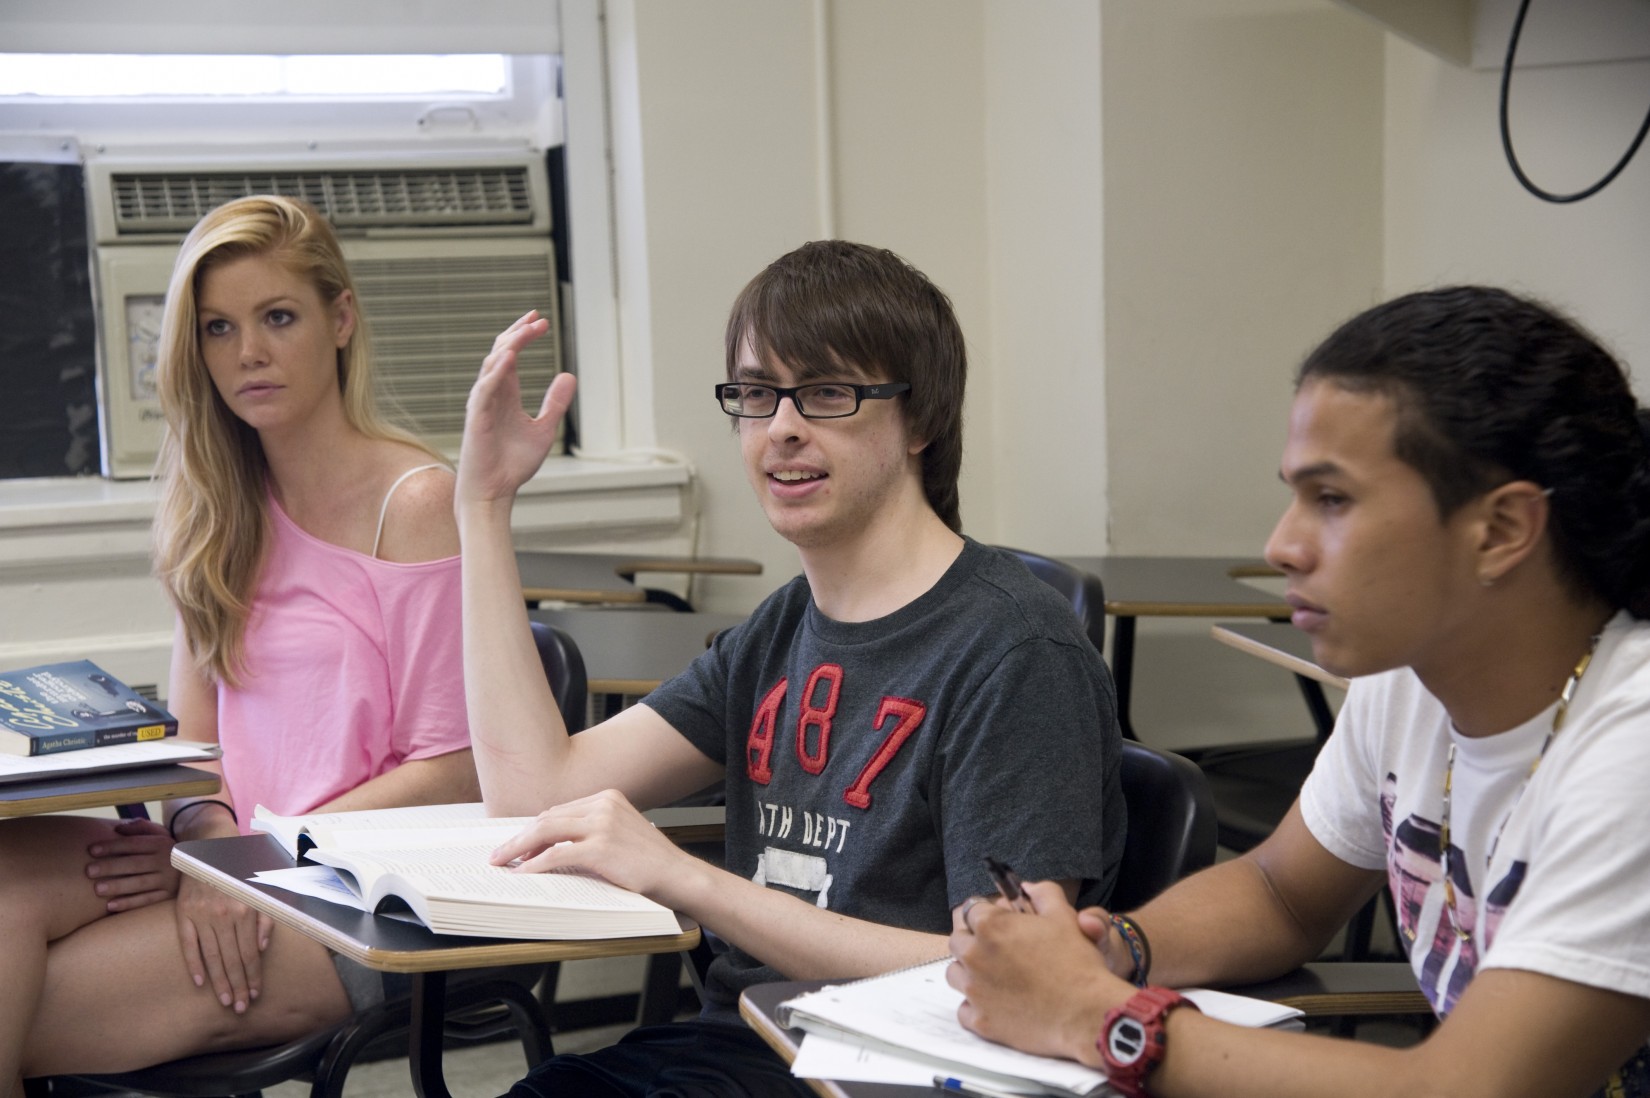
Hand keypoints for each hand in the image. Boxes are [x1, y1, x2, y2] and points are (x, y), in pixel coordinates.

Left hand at [85, 818, 180, 912]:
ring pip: (140, 883)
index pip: (134, 844)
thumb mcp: (161, 834)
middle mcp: (166, 861)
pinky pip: (147, 901)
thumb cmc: (169, 850)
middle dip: (111, 866)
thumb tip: (117, 829)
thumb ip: (141, 828)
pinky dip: (129, 903)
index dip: (113, 846)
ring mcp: (168, 880)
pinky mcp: (169, 896)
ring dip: (118, 886)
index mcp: (163, 843)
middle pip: (135, 863)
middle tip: (89, 871)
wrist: (198, 867)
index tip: (91, 850)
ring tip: (97, 889)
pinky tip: (111, 906)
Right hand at [174, 873, 273, 1012]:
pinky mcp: (184, 913)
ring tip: (226, 1001)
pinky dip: (194, 964)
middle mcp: (224, 914)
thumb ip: (265, 919)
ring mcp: (202, 915)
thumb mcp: (261, 890)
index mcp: (246, 910)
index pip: (250, 953)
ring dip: (219, 982)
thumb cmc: (241, 872)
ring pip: (212, 956)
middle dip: (238, 986)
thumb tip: (260, 948)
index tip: (256, 993)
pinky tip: (201, 983)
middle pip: (232, 959)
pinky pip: (189, 944)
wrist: (210, 848)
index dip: (253, 975)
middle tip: (242, 1008)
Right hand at [457, 311, 577, 507]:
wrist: (494, 491)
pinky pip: (484, 389)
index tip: (541, 321)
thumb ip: (555, 403)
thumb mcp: (543, 429)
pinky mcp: (476, 418)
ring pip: (491, 364)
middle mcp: (491, 393)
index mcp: (505, 394)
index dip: (524, 336)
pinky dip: (496, 372)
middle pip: (501, 352)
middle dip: (519, 333)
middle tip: (539, 319)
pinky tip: (510, 358)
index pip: (511, 355)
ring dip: (510, 346)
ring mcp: (482, 404)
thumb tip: (569, 376)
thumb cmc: (512, 464)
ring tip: (528, 331)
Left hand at [488, 789, 692, 904]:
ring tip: (503, 862)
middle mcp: (603, 804)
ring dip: (518, 848)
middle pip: (548, 818)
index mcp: (607, 797)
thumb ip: (592, 830)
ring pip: (546, 831)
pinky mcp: (601, 847)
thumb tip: (552, 845)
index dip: (534, 829)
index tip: (518, 845)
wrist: (678, 875)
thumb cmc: (650, 862)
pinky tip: (524, 872)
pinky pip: (557, 854)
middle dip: (520, 838)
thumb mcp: (620, 833)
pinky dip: (535, 864)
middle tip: (499, 854)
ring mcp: (602, 824)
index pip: (559, 811)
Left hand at [947, 880, 1127, 1063]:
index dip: (987, 914)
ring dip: (970, 971)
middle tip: (999, 949)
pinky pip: (964, 1009)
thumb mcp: (1064, 916)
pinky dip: (976, 1006)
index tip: (999, 922)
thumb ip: (1042, 893)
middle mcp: (974, 956)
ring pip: (955, 974)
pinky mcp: (980, 1020)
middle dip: (973, 940)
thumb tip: (1026, 886)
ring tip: (996, 976)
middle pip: (958, 940)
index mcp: (991, 926)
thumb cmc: (1077, 963)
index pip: (971, 909)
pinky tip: (997, 1003)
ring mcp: (974, 990)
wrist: (1087, 1014)